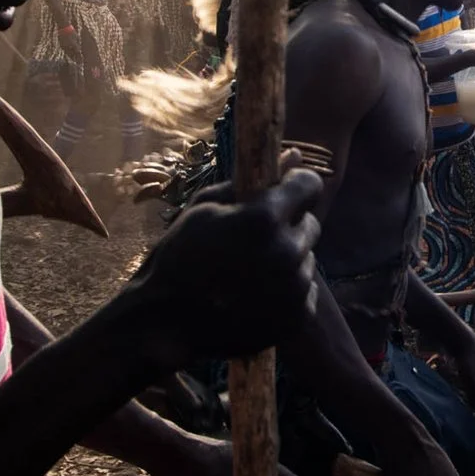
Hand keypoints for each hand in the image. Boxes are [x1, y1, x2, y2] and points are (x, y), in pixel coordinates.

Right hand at [125, 170, 323, 368]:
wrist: (164, 321)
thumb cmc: (179, 257)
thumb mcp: (205, 208)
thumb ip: (252, 182)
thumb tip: (295, 154)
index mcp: (264, 218)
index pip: (309, 185)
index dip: (294, 187)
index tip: (280, 195)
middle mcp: (286, 252)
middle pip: (310, 224)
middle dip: (287, 227)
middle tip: (253, 242)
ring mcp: (294, 288)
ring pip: (306, 259)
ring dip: (286, 260)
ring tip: (248, 274)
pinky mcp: (296, 318)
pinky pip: (304, 292)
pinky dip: (287, 292)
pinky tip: (255, 296)